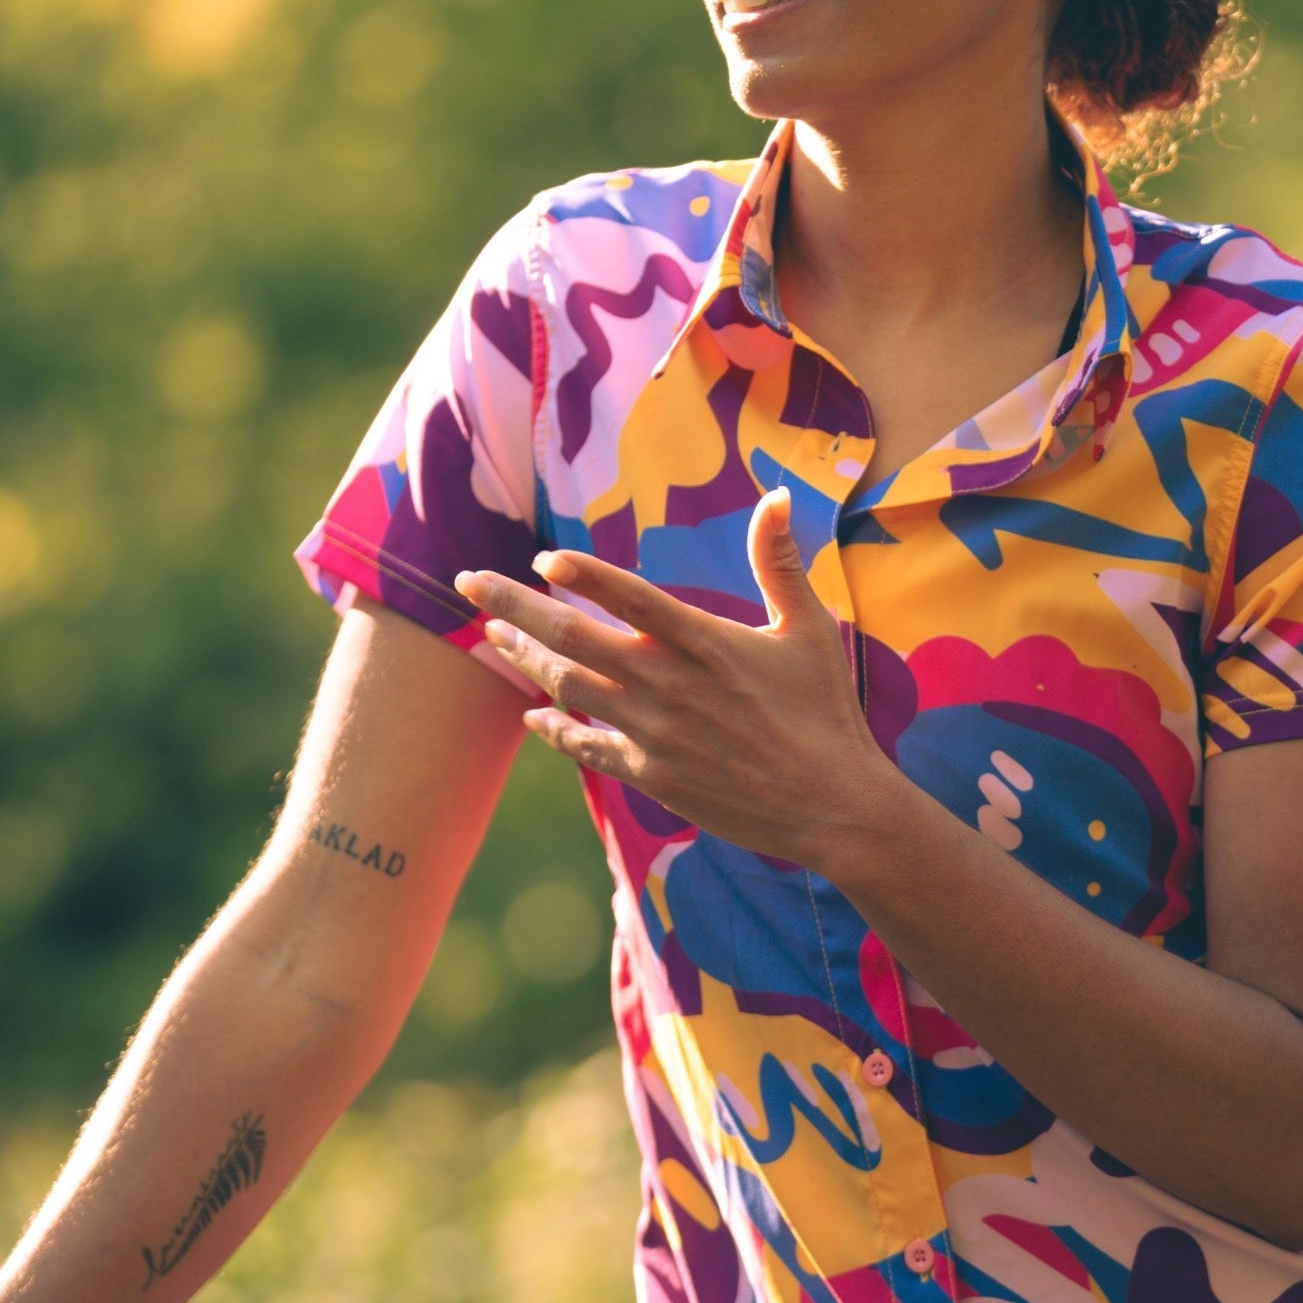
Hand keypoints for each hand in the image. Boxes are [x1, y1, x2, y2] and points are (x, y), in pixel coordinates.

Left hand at [454, 489, 891, 867]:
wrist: (834, 807)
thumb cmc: (826, 712)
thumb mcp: (809, 630)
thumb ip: (780, 562)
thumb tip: (775, 495)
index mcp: (706, 643)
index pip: (630, 596)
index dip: (583, 575)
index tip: (542, 558)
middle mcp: (670, 686)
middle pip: (573, 638)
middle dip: (513, 606)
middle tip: (468, 581)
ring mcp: (656, 734)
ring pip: (569, 688)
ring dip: (524, 658)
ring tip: (490, 633)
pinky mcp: (654, 777)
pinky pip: (588, 748)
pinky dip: (555, 729)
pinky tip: (531, 714)